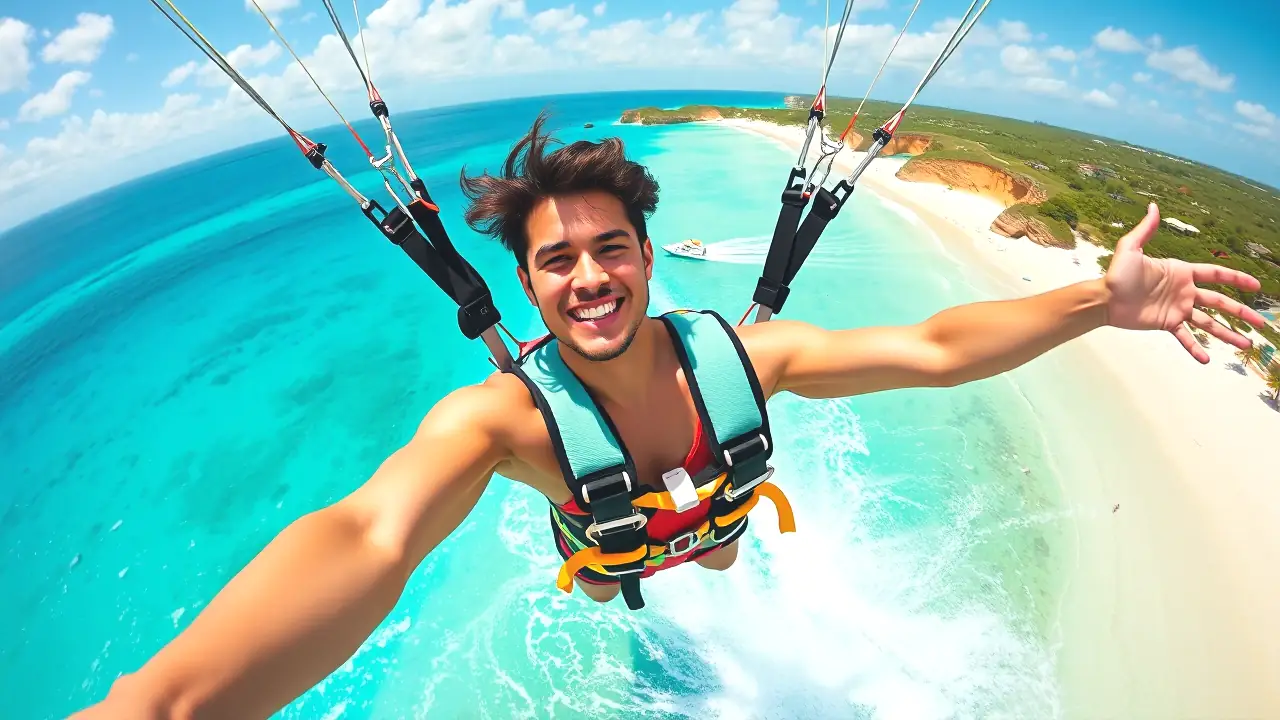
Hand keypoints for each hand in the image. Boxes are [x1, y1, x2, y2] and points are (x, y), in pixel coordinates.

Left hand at [1104, 203, 1267, 362]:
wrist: (1103, 299)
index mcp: (1182, 273)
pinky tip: (1207, 359)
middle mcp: (1184, 292)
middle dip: (1241, 312)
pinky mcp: (1166, 324)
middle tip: (1261, 323)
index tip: (1256, 286)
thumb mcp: (1131, 248)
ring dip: (1227, 334)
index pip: (1216, 275)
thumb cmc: (1117, 274)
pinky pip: (1185, 338)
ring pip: (1208, 323)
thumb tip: (1153, 206)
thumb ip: (1146, 229)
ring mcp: (1177, 310)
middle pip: (1220, 303)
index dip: (1237, 279)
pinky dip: (1195, 348)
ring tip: (1246, 345)